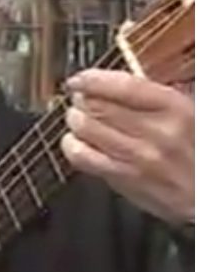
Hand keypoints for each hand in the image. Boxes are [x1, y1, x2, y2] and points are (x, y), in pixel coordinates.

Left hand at [62, 69, 193, 224]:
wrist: (207, 192)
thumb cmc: (199, 150)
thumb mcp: (192, 113)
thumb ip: (156, 98)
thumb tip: (117, 85)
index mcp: (176, 108)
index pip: (123, 86)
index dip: (92, 79)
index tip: (79, 79)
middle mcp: (156, 132)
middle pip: (98, 106)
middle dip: (81, 100)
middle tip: (79, 99)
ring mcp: (138, 158)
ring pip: (86, 129)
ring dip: (75, 119)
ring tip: (77, 117)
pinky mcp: (125, 180)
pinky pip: (84, 159)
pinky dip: (72, 146)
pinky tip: (74, 142)